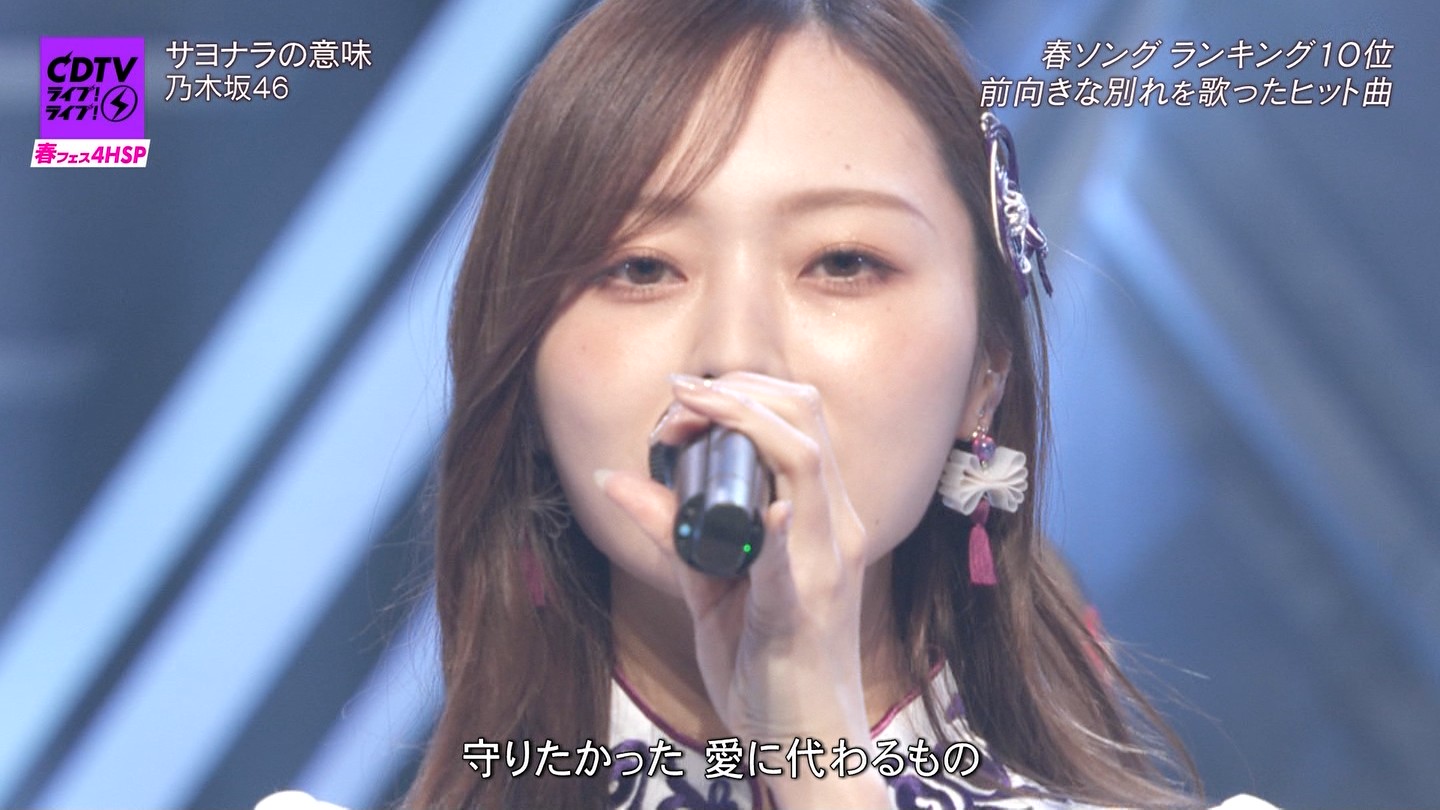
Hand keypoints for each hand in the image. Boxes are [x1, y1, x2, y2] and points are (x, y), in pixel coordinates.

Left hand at [600, 372, 892, 806]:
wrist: (808, 743)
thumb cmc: (766, 665)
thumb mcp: (709, 586)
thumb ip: (672, 532)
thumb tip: (615, 477)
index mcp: (821, 517)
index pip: (800, 418)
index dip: (740, 391)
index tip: (681, 397)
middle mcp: (835, 527)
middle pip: (805, 416)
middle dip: (735, 390)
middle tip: (675, 403)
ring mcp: (826, 562)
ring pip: (805, 457)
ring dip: (739, 420)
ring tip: (683, 418)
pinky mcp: (805, 605)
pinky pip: (794, 547)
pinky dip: (775, 518)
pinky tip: (762, 507)